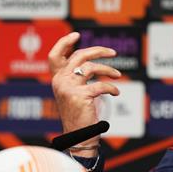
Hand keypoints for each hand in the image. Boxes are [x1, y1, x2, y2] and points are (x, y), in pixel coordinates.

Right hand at [48, 32, 121, 153]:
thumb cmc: (79, 114)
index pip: (55, 56)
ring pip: (92, 68)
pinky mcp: (81, 96)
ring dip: (108, 70)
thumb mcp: (73, 93)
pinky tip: (116, 93)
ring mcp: (69, 88)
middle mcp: (60, 81)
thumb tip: (90, 60)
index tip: (77, 35)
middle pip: (79, 57)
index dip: (64, 43)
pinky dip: (111, 88)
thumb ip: (76, 77)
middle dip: (98, 51)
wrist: (79, 135)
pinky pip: (101, 85)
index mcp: (57, 79)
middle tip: (113, 52)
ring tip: (118, 75)